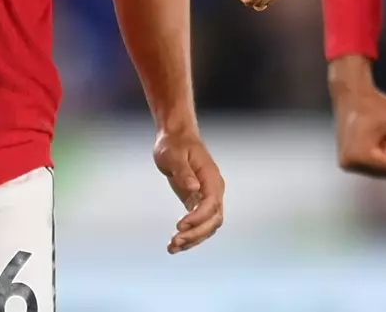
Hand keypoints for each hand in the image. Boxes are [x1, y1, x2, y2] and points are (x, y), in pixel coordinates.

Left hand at [153, 125, 224, 253]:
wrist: (175, 137)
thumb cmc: (175, 143)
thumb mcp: (174, 155)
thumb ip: (183, 171)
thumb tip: (194, 187)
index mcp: (211, 177)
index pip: (211, 203)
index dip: (198, 217)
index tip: (180, 225)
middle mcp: (213, 189)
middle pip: (213, 219)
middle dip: (196, 233)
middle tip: (175, 241)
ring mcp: (207, 197)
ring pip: (208, 226)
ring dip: (193, 239)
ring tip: (172, 247)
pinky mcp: (197, 202)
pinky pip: (198, 224)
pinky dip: (189, 235)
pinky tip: (175, 245)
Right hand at [330, 56, 385, 178]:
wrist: (352, 93)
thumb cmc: (372, 105)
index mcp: (360, 157)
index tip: (385, 131)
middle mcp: (349, 164)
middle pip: (384, 172)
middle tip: (381, 132)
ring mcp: (346, 162)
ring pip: (378, 169)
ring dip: (382, 154)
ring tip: (374, 133)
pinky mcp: (346, 159)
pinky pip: (370, 164)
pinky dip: (374, 153)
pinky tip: (370, 137)